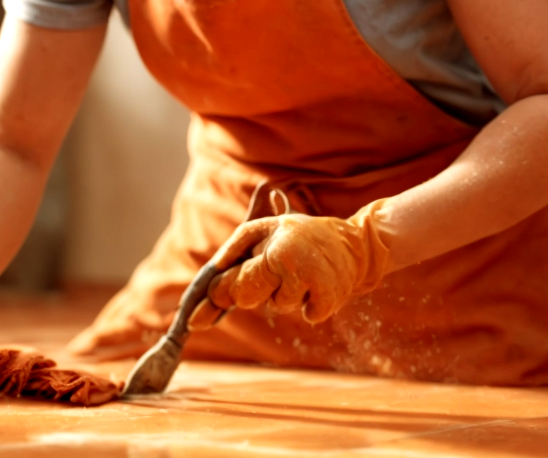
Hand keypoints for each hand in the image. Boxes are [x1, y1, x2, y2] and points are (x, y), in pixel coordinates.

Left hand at [190, 196, 389, 326]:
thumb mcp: (267, 227)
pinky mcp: (328, 298)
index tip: (192, 321)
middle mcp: (288, 264)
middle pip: (250, 299)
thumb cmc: (302, 234)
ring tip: (302, 273)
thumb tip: (214, 269)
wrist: (356, 243)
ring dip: (286, 296)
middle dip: (253, 294)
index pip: (235, 281)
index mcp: (270, 248)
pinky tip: (318, 287)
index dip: (215, 299)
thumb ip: (238, 246)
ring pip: (279, 307)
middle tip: (271, 277)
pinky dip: (311, 306)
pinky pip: (307, 315)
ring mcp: (309, 282)